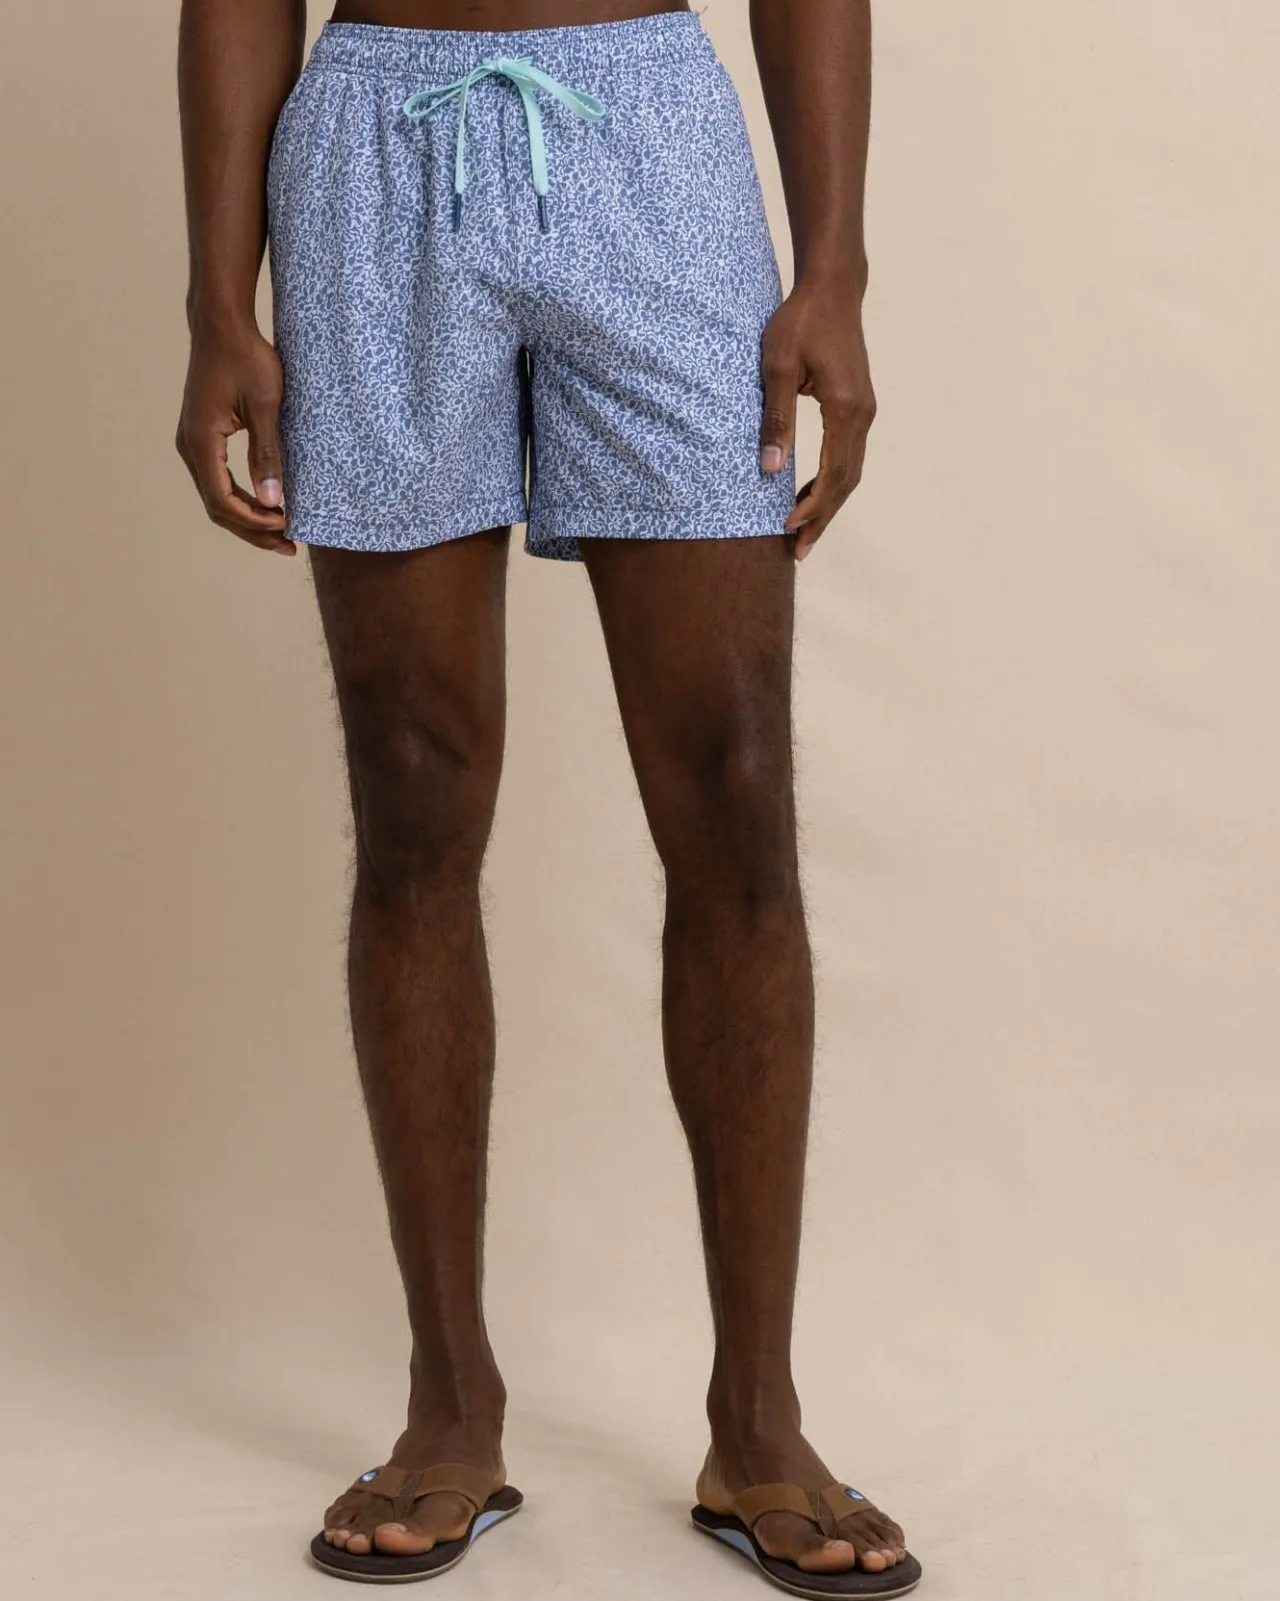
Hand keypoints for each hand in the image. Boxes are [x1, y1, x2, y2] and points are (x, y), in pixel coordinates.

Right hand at [176, 318, 293, 554]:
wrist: (222, 325)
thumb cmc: (247, 357)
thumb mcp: (266, 405)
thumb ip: (268, 454)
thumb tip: (274, 502)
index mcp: (201, 440)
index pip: (222, 500)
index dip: (255, 520)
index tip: (287, 525)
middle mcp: (189, 445)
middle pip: (216, 507)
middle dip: (253, 530)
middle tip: (289, 546)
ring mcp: (191, 442)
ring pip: (216, 497)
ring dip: (247, 518)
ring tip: (281, 531)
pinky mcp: (201, 437)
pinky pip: (217, 480)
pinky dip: (240, 499)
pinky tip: (265, 505)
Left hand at [759, 276, 875, 560]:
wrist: (832, 288)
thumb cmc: (800, 321)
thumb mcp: (775, 367)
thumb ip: (774, 418)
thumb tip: (770, 468)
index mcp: (846, 408)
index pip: (834, 473)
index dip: (813, 506)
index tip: (788, 528)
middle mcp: (863, 414)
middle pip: (847, 482)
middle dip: (822, 517)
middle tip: (798, 550)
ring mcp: (865, 411)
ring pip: (850, 472)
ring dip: (828, 504)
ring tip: (802, 533)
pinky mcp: (858, 406)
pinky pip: (848, 455)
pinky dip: (830, 481)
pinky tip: (808, 495)